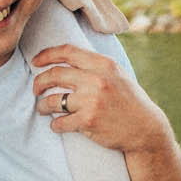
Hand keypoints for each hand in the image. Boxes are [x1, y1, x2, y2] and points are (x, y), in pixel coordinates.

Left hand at [29, 44, 170, 154]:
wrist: (144, 128)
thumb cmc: (129, 101)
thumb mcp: (118, 74)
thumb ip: (96, 65)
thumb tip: (66, 58)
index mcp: (104, 64)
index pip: (67, 52)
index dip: (47, 55)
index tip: (36, 62)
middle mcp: (97, 79)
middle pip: (55, 75)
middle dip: (39, 82)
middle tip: (36, 90)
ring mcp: (91, 101)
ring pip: (53, 100)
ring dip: (43, 105)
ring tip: (43, 108)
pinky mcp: (88, 121)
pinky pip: (60, 122)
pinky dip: (55, 125)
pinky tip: (57, 125)